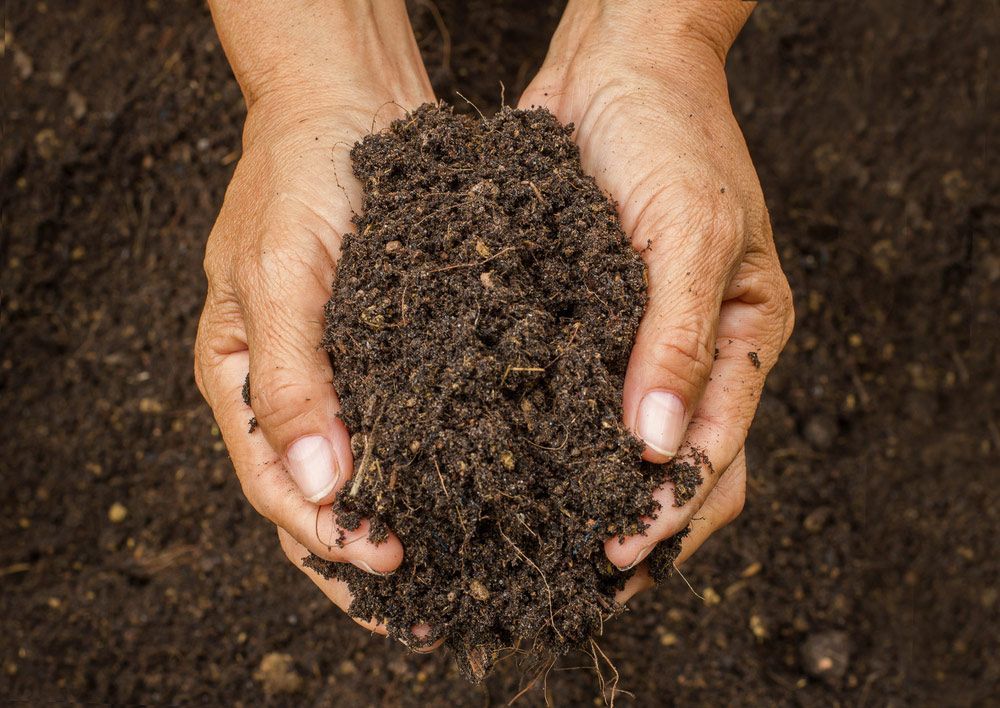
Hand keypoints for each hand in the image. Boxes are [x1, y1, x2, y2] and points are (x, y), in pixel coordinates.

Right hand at [196, 1, 434, 632]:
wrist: (347, 100)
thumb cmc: (299, 176)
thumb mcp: (280, 274)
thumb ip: (290, 383)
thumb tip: (320, 489)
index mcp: (238, 380)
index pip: (276, 487)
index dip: (329, 537)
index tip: (389, 566)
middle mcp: (289, 389)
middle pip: (319, 502)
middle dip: (364, 562)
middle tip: (423, 616)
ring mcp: (338, 373)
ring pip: (366, 475)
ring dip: (403, 528)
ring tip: (454, 580)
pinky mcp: (387, 351)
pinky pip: (405, 427)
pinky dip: (431, 469)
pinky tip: (473, 497)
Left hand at [519, 0, 793, 597]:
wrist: (618, 65)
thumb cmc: (673, 135)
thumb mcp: (693, 231)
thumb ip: (681, 339)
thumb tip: (663, 446)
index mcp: (746, 337)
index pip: (720, 452)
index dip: (672, 513)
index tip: (616, 558)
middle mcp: (695, 352)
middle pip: (679, 470)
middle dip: (636, 531)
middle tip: (574, 582)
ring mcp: (637, 341)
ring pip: (621, 447)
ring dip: (590, 499)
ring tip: (537, 550)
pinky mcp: (584, 322)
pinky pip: (571, 396)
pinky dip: (550, 440)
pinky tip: (507, 471)